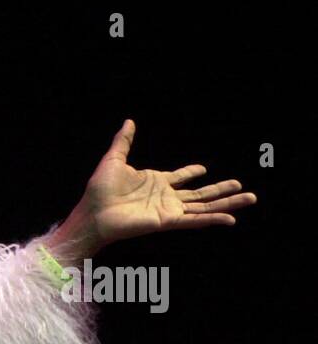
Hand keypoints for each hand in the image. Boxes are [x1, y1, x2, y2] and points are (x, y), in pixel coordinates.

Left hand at [85, 119, 255, 245]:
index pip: (180, 178)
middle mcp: (165, 197)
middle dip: (221, 190)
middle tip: (242, 186)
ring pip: (204, 207)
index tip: (203, 169)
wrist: (92, 213)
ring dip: (227, 203)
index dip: (191, 173)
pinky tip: (230, 219)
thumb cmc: (99, 191)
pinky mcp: (166, 221)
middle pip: (200, 194)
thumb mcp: (114, 159)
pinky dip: (212, 219)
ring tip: (250, 198)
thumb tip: (129, 121)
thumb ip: (124, 142)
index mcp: (155, 182)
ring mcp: (168, 210)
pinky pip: (194, 220)